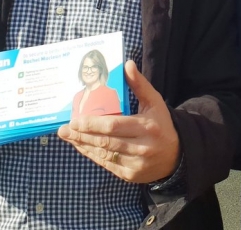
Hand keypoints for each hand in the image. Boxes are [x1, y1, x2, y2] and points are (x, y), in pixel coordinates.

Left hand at [57, 60, 179, 182]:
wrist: (176, 156)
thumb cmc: (161, 125)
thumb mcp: (154, 102)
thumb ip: (139, 84)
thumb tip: (127, 65)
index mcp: (147, 127)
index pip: (114, 126)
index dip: (92, 124)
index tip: (75, 120)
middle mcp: (141, 147)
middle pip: (105, 141)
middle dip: (81, 135)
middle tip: (64, 129)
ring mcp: (135, 164)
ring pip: (103, 154)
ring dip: (83, 145)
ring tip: (68, 137)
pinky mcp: (129, 174)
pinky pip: (106, 164)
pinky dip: (92, 155)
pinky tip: (82, 146)